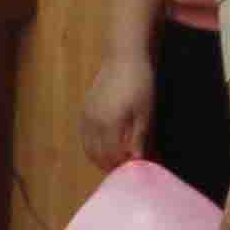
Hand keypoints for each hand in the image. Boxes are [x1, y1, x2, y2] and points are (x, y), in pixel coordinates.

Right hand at [78, 48, 154, 174]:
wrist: (123, 58)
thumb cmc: (140, 84)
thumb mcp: (145, 112)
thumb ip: (138, 137)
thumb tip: (136, 160)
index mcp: (108, 125)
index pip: (112, 156)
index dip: (122, 166)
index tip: (134, 171)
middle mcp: (92, 124)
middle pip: (98, 154)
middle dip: (111, 165)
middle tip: (125, 170)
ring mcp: (85, 117)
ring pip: (89, 147)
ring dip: (100, 158)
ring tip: (116, 162)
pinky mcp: (84, 110)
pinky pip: (85, 136)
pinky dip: (93, 146)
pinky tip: (104, 147)